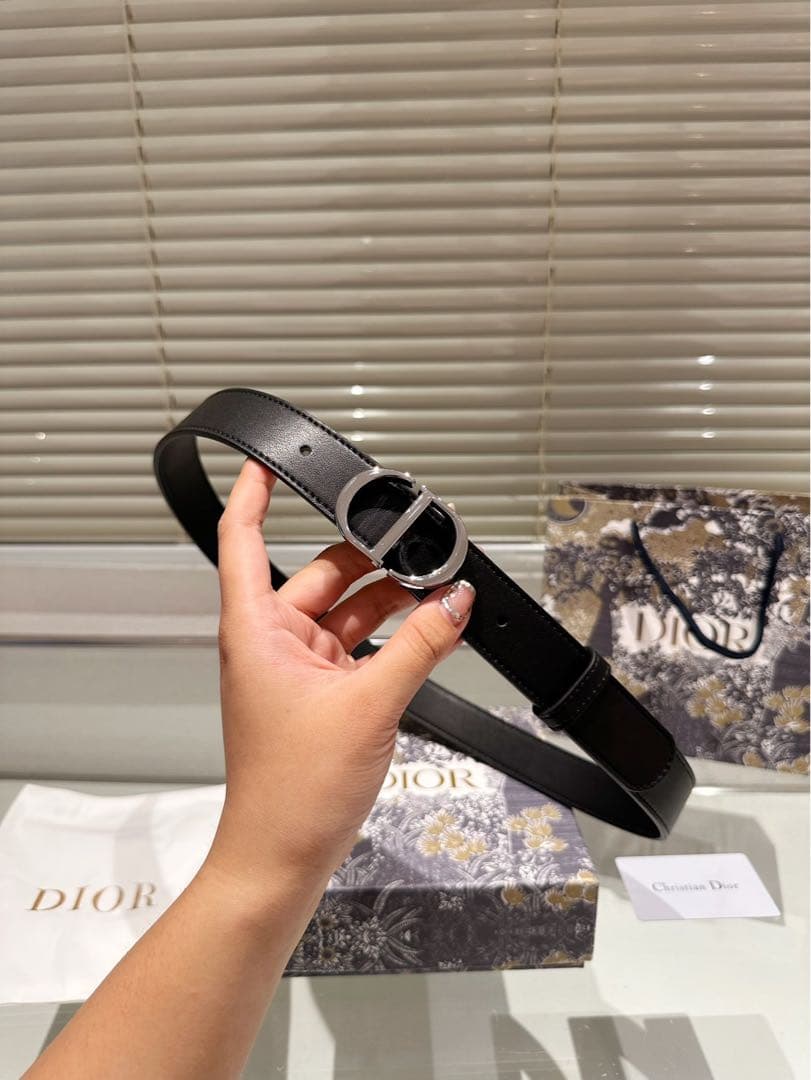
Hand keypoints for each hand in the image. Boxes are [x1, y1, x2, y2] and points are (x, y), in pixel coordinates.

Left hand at [205, 459, 475, 894]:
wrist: (282, 857)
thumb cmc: (294, 791)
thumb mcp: (370, 705)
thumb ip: (420, 645)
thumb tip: (457, 599)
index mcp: (256, 630)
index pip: (243, 538)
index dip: (255, 492)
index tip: (272, 458)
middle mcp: (271, 642)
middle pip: (320, 574)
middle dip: (371, 559)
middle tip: (423, 547)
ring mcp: (296, 669)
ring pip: (345, 611)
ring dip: (389, 601)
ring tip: (438, 591)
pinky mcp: (320, 694)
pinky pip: (357, 646)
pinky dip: (391, 637)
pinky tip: (428, 632)